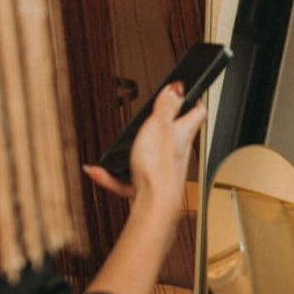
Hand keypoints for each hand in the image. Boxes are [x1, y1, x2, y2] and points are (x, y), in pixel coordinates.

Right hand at [83, 82, 205, 209]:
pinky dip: (111, 176)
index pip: (197, 114)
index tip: (190, 94)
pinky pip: (127, 179)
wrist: (154, 206)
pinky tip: (96, 170)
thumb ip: (167, 107)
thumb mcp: (160, 126)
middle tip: (157, 114)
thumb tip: (177, 87)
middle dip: (167, 125)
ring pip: (149, 157)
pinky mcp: (148, 188)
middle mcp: (176, 154)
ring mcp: (163, 172)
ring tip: (121, 146)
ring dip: (133, 151)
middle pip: (175, 136)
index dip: (194, 103)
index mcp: (181, 135)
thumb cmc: (159, 168)